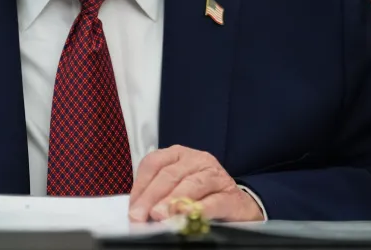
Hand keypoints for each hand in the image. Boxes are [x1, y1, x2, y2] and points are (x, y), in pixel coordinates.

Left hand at [128, 146, 262, 222]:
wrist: (238, 206)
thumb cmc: (202, 195)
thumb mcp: (176, 188)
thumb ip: (157, 196)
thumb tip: (137, 210)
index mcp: (179, 155)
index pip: (154, 163)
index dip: (140, 185)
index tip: (132, 207)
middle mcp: (197, 160)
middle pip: (170, 174)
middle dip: (152, 196)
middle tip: (140, 215)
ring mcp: (215, 175)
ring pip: (191, 184)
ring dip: (172, 201)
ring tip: (159, 215)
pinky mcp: (230, 195)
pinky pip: (213, 201)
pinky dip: (198, 209)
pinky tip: (187, 216)